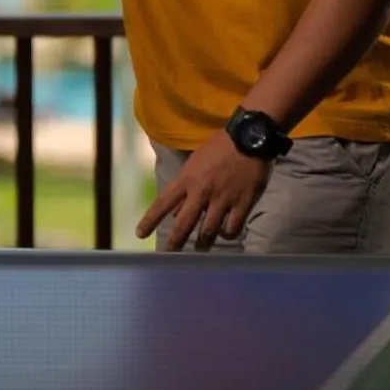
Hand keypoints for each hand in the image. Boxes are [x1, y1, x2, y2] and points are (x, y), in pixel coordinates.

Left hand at [136, 132, 272, 251]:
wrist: (250, 136)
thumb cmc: (220, 146)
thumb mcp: (196, 162)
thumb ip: (186, 187)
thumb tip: (176, 212)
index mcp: (187, 178)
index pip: (162, 203)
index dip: (150, 220)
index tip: (140, 234)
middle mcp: (201, 191)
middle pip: (184, 225)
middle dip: (175, 243)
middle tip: (171, 253)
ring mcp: (223, 199)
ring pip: (208, 231)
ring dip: (203, 243)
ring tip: (202, 248)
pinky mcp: (243, 203)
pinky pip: (232, 227)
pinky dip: (228, 233)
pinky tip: (227, 232)